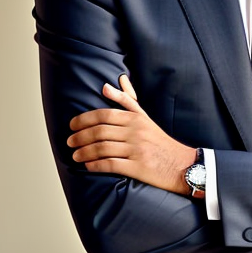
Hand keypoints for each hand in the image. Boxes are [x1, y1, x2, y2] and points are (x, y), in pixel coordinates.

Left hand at [68, 75, 196, 194]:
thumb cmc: (160, 141)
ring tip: (75, 156)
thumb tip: (106, 85)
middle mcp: (136, 132)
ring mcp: (137, 150)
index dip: (83, 120)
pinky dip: (95, 165)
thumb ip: (125, 100)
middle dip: (80, 137)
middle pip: (100, 131)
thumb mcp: (144, 117)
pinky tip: (88, 166)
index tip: (71, 126)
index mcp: (136, 119)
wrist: (181, 164)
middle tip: (70, 142)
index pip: (103, 115)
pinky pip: (110, 164)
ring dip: (84, 152)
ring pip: (102, 148)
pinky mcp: (137, 167)